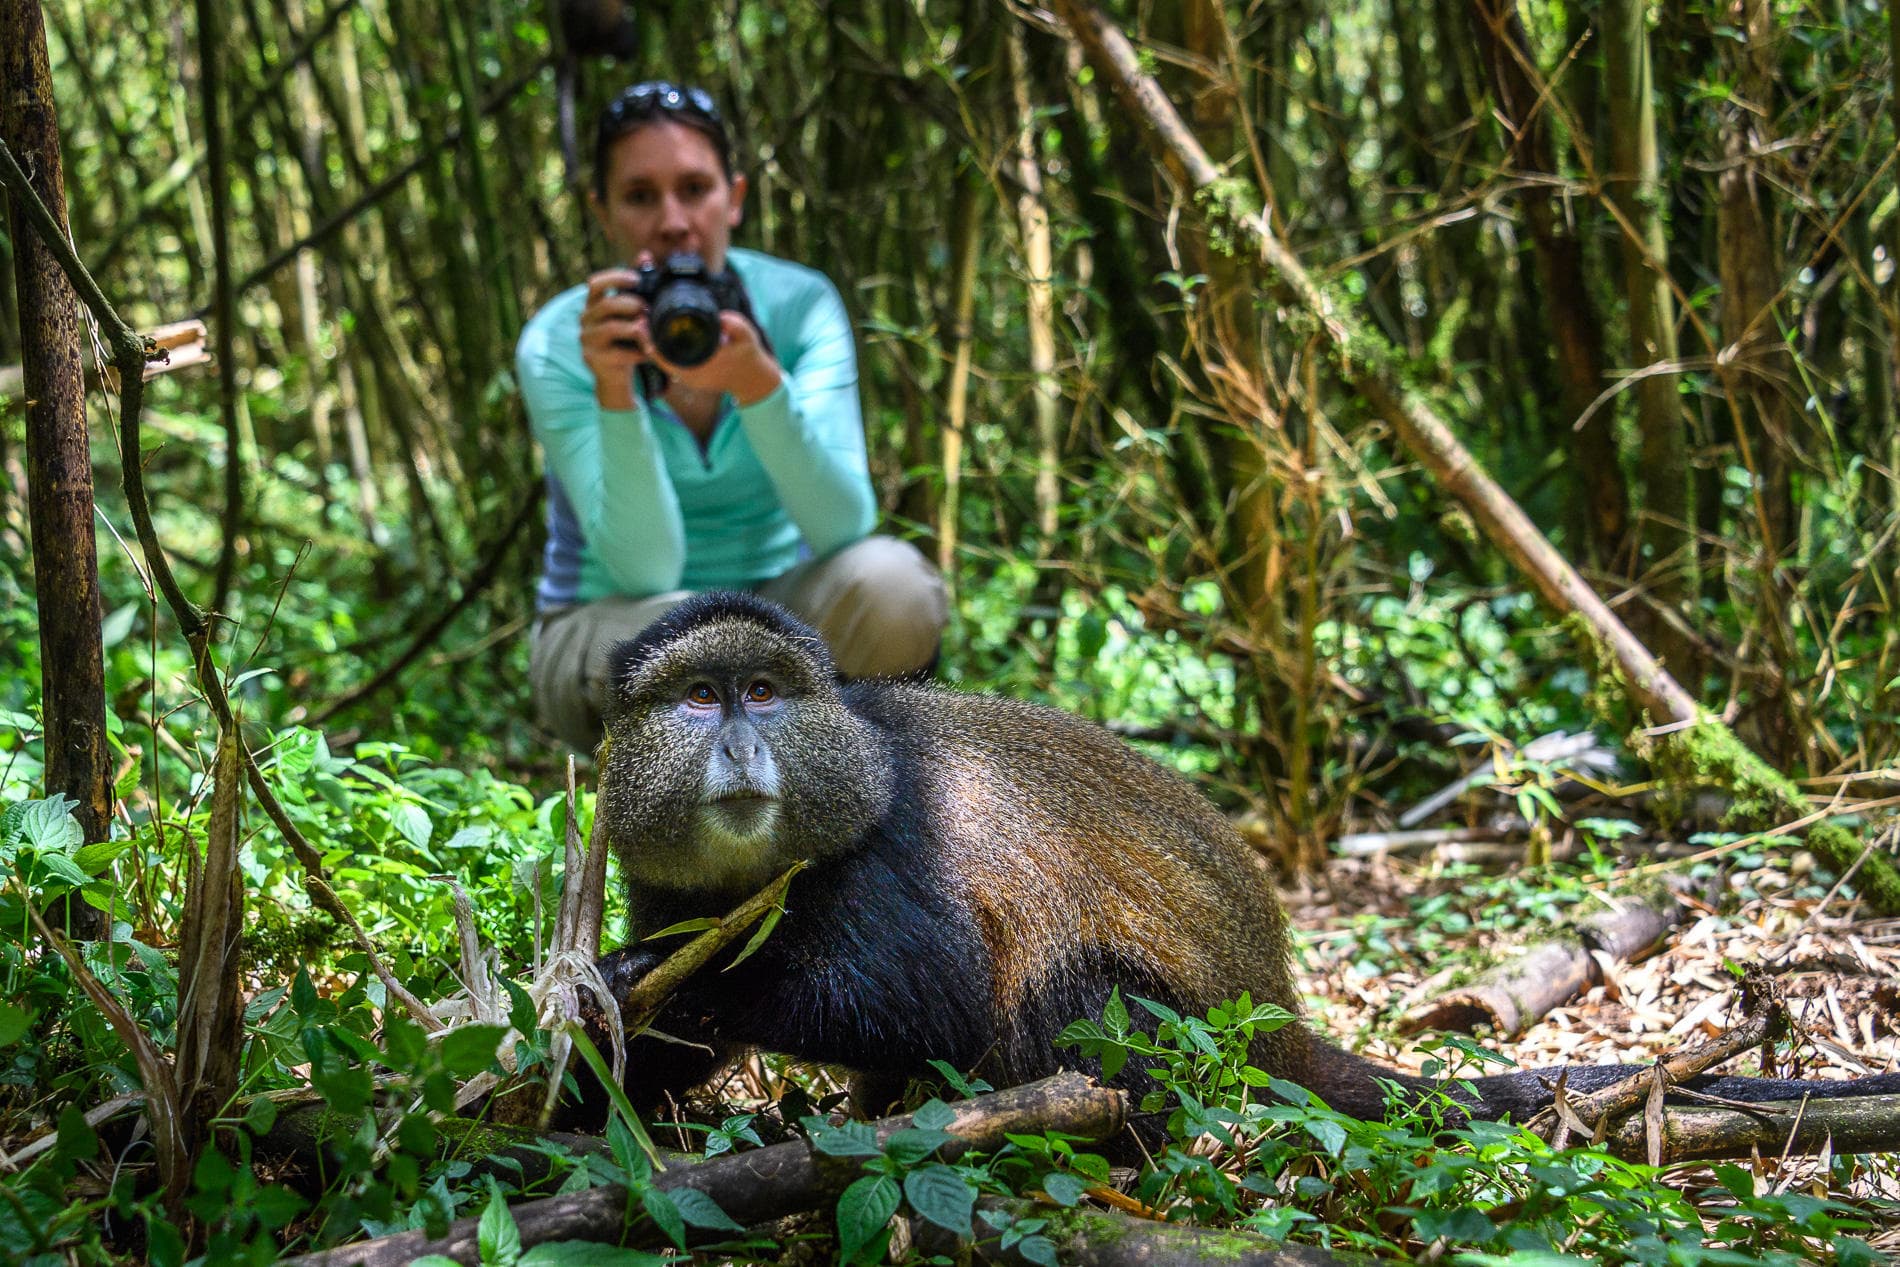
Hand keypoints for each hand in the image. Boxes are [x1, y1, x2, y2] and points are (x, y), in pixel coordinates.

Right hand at [580, 267, 650, 410]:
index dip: (615, 278)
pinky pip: (618, 353)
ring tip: (649, 333)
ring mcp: (586, 340)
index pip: (595, 283)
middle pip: (607, 304)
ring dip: (637, 329)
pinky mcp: (592, 359)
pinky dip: (637, 352)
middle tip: (648, 312)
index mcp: (593, 305)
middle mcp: (585, 320)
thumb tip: (645, 255)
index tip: (636, 279)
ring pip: (613, 328)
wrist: (615, 376)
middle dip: (633, 305)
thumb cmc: (624, 340)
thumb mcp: (628, 313)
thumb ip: (634, 287)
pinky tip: (646, 353)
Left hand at [654, 310, 783, 407]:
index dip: (650, 340)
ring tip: (643, 325)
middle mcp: (691, 376)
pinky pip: (669, 363)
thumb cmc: (750, 358)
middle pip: (658, 358)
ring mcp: (689, 379)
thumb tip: (719, 316)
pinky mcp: (689, 377)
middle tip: (637, 320)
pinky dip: (660, 351)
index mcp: (701, 367)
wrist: (754, 381)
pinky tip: (656, 336)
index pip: (666, 356)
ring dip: (651, 345)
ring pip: (661, 362)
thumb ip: (734, 324)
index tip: (641, 323)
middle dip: (645, 339)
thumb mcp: (747, 336)